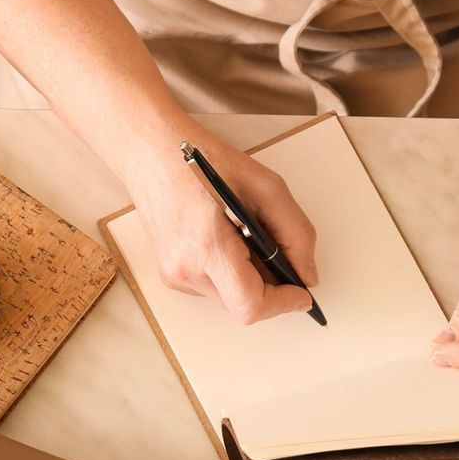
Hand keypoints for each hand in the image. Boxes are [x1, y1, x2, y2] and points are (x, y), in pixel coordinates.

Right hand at [121, 136, 318, 324]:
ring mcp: (174, 275)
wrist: (152, 153)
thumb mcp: (267, 187)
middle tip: (279, 256)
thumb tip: (306, 274)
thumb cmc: (205, 163)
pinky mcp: (170, 274)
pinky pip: (213, 288)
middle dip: (269, 288)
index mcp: (208, 247)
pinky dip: (229, 273)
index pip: (250, 304)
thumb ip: (295, 233)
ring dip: (249, 280)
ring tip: (246, 239)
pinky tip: (226, 241)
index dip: (282, 304)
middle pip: (242, 306)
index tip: (301, 295)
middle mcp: (185, 269)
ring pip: (229, 299)